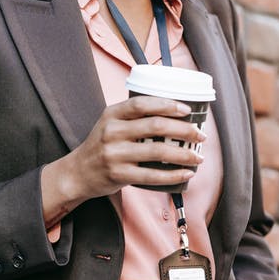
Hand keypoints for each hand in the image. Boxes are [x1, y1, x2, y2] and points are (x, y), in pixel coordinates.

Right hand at [40, 95, 204, 224]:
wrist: (78, 173)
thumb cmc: (102, 145)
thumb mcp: (110, 124)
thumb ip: (134, 117)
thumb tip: (175, 114)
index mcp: (112, 114)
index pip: (142, 104)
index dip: (167, 104)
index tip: (187, 110)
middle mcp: (112, 132)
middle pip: (155, 126)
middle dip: (184, 130)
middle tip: (201, 135)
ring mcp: (114, 154)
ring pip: (157, 151)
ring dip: (183, 154)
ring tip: (198, 156)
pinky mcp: (119, 175)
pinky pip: (152, 176)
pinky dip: (173, 175)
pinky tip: (186, 173)